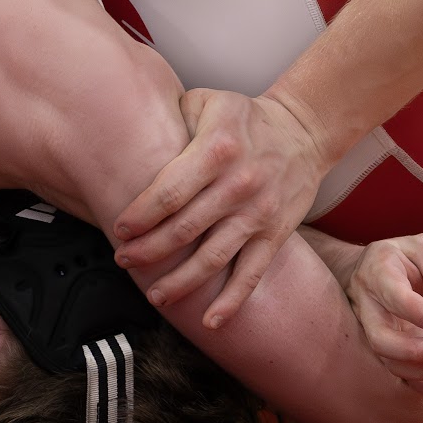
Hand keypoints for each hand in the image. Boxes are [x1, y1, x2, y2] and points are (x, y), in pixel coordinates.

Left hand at [112, 87, 327, 327]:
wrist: (304, 131)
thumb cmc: (241, 117)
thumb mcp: (205, 101)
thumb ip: (170, 118)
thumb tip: (126, 137)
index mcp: (216, 149)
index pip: (170, 191)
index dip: (141, 215)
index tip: (119, 229)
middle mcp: (239, 184)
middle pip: (186, 228)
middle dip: (149, 250)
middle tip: (123, 260)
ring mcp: (260, 212)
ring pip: (214, 257)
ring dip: (181, 281)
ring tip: (156, 295)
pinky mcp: (277, 233)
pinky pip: (252, 272)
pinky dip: (233, 300)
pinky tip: (211, 321)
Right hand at [344, 236, 422, 392]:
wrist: (377, 266)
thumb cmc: (412, 257)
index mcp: (378, 270)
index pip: (397, 298)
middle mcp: (367, 301)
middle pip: (380, 338)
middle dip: (415, 352)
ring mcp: (370, 326)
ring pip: (388, 360)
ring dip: (422, 371)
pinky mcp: (380, 344)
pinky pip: (397, 373)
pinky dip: (422, 382)